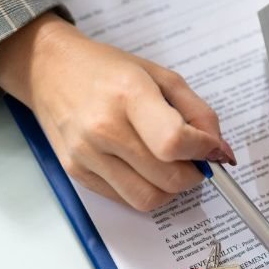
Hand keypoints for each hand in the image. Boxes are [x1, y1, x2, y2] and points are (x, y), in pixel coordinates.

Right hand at [0, 13, 234, 210]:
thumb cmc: (108, 70)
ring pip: (147, 199)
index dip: (202, 151)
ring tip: (168, 166)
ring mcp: (86, 154)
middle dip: (192, 174)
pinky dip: (144, 190)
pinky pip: (124, 200)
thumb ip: (199, 113)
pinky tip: (142, 167)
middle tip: (192, 160)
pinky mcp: (75, 173)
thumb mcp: (161, 76)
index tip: (210, 148)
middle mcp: (103, 128)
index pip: (174, 142)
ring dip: (169, 189)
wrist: (48, 69)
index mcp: (129, 95)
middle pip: (167, 178)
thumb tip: (220, 151)